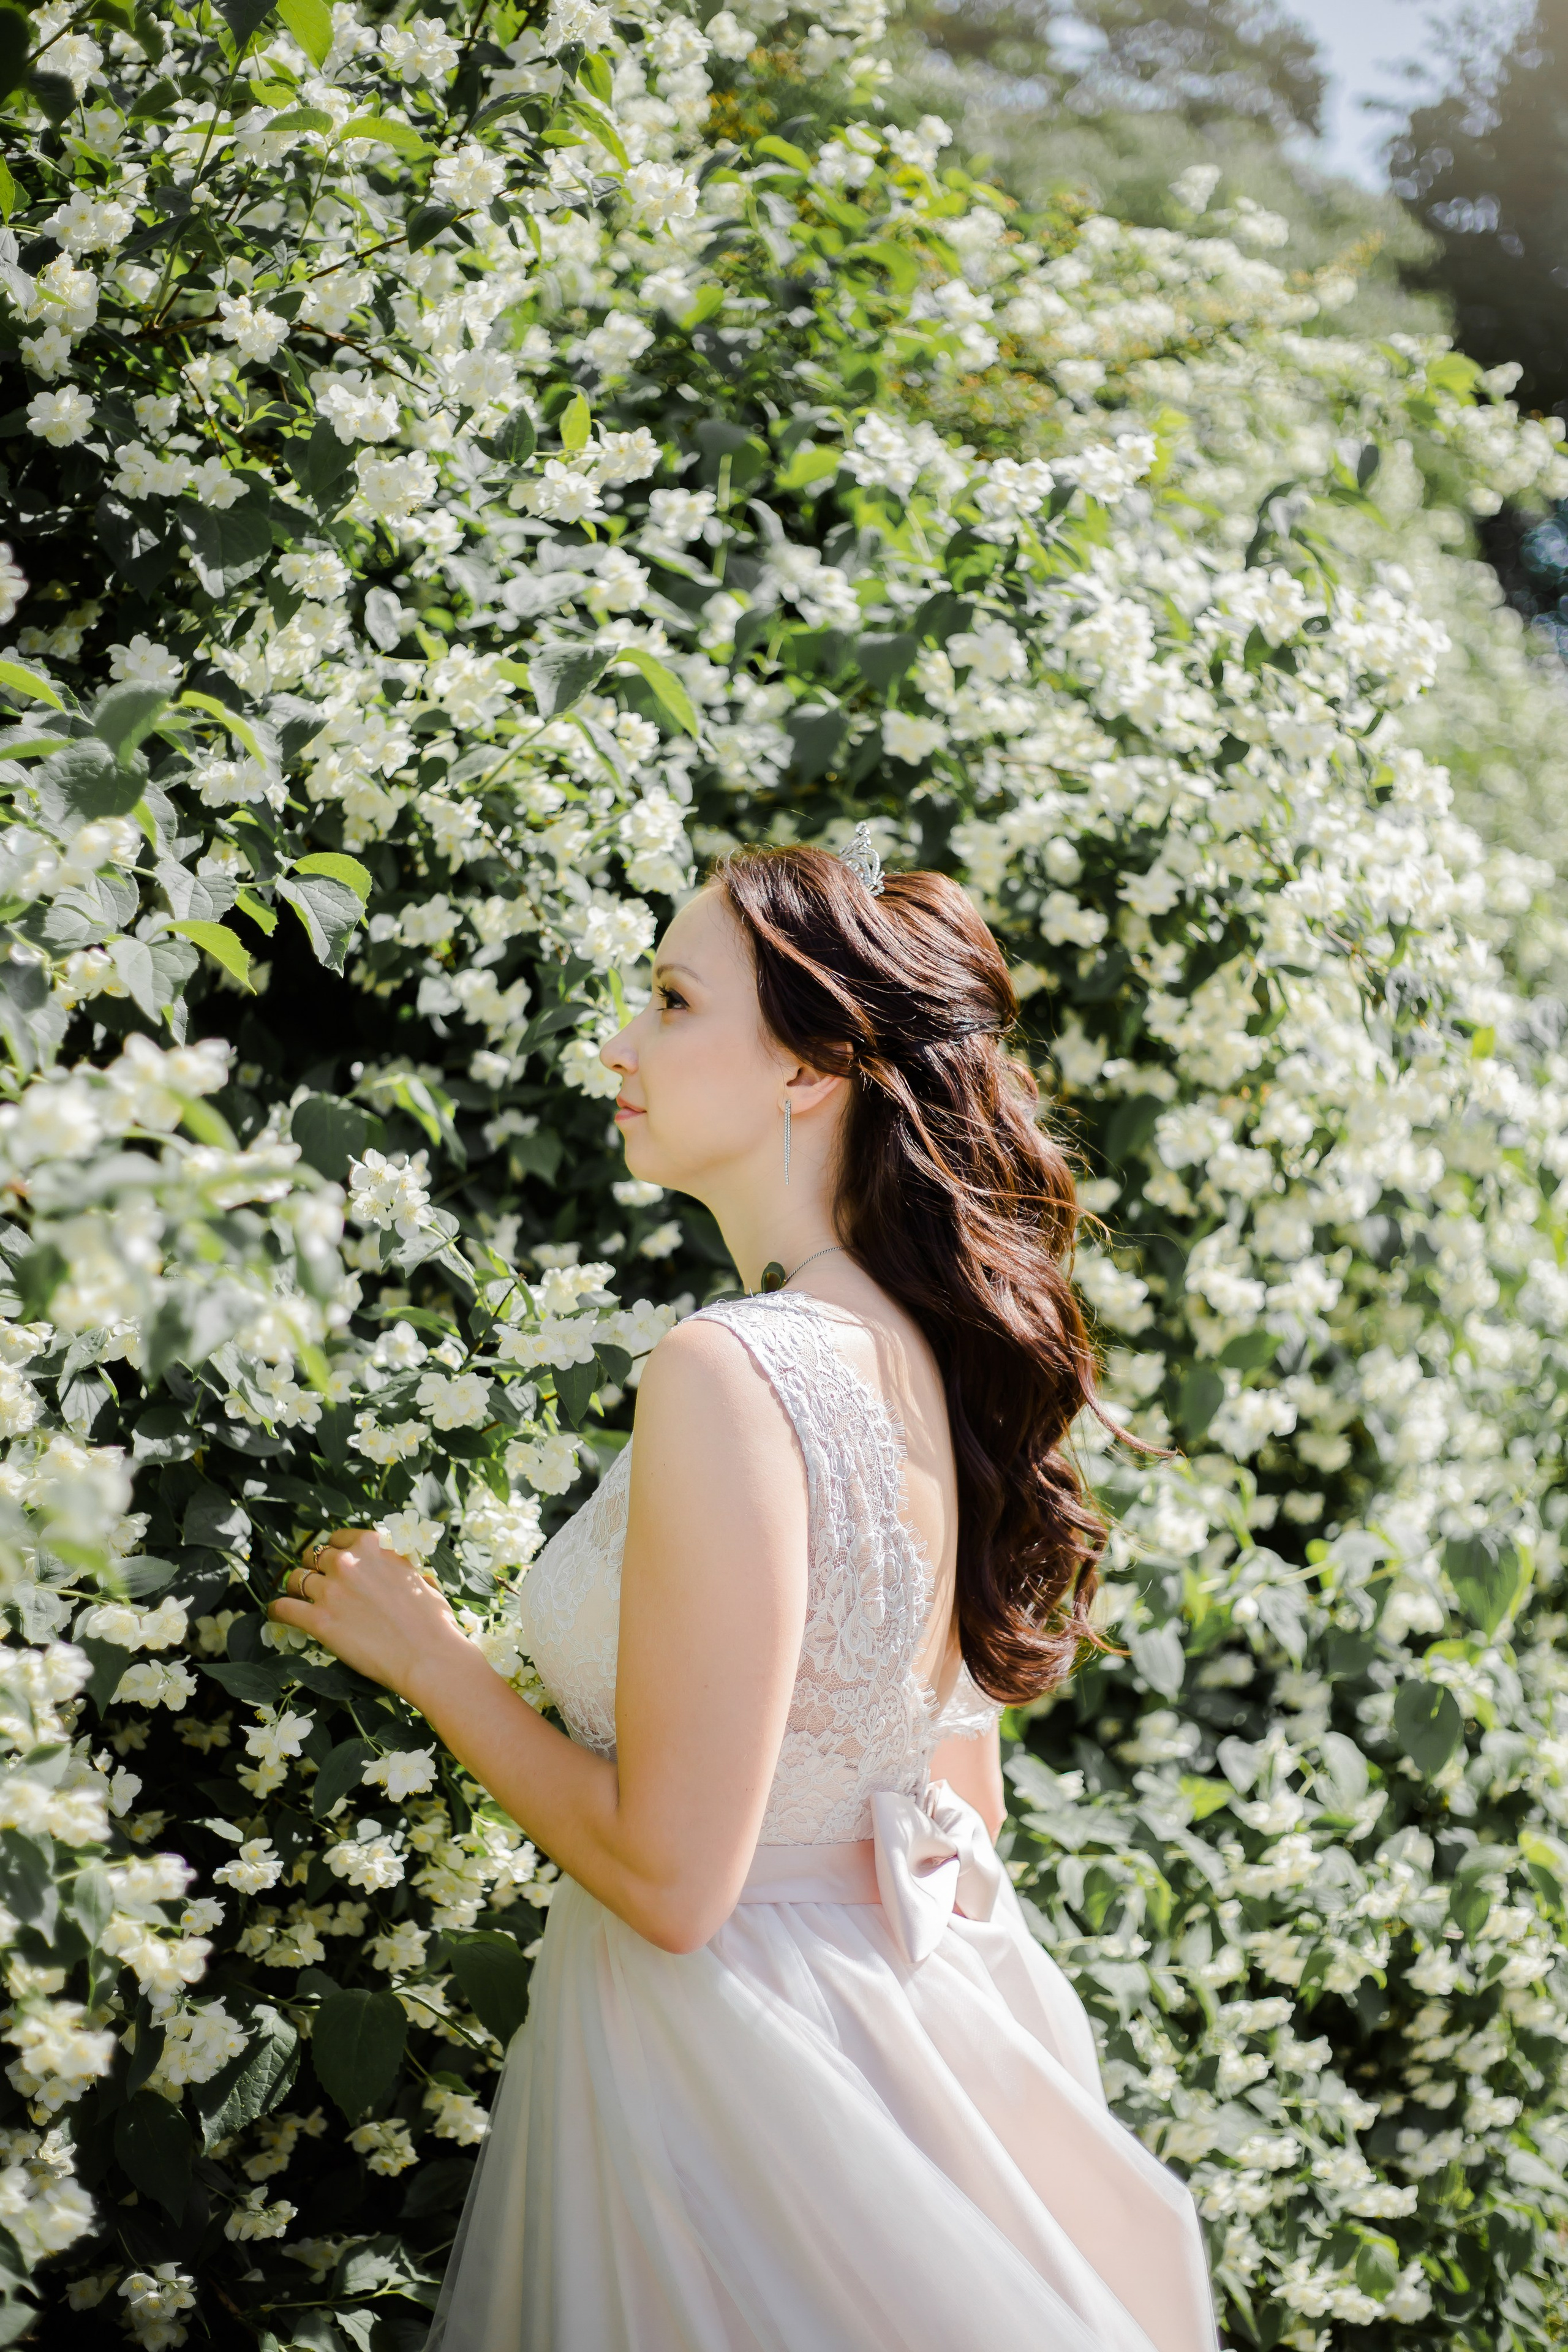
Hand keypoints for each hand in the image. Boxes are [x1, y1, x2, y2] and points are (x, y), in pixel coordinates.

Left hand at [270, 1529, 472, 1705]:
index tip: (333, 1563)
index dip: (334, 1551)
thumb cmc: (434, 1622)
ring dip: (295, 1589)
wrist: (427, 1655)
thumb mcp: (421, 1579)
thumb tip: (405, 1572)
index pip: (339, 1538)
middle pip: (314, 1556)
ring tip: (296, 1600)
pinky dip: (278, 1611)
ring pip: (295, 1580)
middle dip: (313, 1568)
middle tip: (316, 1583)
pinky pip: (283, 1608)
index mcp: (375, 1546)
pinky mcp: (319, 1620)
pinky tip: (279, 1615)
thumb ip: (402, 1569)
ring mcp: (331, 1590)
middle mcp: (349, 1562)